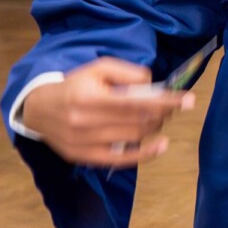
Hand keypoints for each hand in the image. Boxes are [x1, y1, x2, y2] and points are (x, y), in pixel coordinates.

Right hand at [18, 57, 194, 168]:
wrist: (38, 108)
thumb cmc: (75, 85)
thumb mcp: (98, 68)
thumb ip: (127, 73)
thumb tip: (153, 84)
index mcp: (90, 98)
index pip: (137, 101)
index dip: (167, 101)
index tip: (189, 100)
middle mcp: (86, 122)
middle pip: (138, 121)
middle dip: (162, 113)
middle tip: (172, 106)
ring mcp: (85, 143)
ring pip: (133, 138)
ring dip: (154, 127)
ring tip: (159, 118)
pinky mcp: (84, 157)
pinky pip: (120, 160)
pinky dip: (144, 154)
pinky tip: (160, 145)